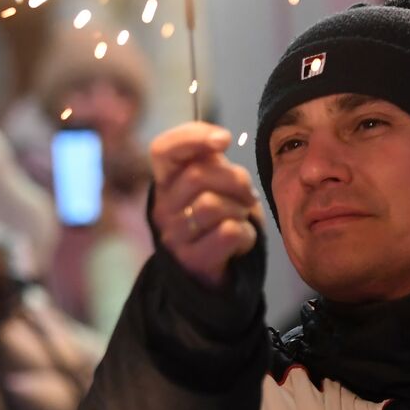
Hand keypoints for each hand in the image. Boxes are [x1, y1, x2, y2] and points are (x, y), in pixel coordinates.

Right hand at [149, 122, 262, 288]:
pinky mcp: (192, 260)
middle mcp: (162, 207)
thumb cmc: (215, 219)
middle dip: (235, 180)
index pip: (162, 149)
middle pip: (198, 175)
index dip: (192, 136)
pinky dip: (246, 234)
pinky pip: (229, 232)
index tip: (223, 139)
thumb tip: (219, 139)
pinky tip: (241, 240)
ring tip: (240, 217)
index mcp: (165, 182)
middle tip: (246, 194)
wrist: (209, 273)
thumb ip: (210, 160)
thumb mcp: (211, 183)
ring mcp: (173, 236)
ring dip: (240, 209)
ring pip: (213, 205)